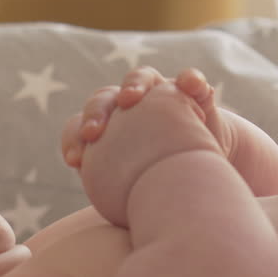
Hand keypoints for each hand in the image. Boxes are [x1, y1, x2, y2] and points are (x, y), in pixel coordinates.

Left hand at [61, 67, 222, 226]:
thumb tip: (107, 198)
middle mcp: (128, 107)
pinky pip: (192, 81)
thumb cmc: (159, 185)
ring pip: (142, 78)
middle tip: (92, 133)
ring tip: (130, 98)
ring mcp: (160, 95)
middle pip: (104, 98)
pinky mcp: (195, 94)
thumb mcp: (134, 193)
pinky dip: (190, 80)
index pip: (79, 127)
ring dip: (134, 85)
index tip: (75, 161)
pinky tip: (188, 86)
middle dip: (96, 112)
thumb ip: (118, 192)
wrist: (203, 171)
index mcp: (105, 130)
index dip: (74, 139)